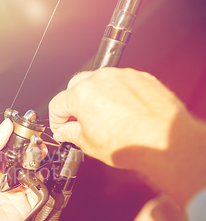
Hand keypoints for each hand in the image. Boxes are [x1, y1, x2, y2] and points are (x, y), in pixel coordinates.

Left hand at [0, 119, 39, 220]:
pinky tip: (37, 176)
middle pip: (25, 157)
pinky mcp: (24, 205)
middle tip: (35, 142)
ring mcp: (15, 190)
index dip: (20, 135)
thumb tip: (6, 125)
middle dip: (32, 148)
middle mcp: (4, 175)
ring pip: (35, 172)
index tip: (28, 126)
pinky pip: (39, 192)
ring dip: (38, 163)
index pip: (10, 144)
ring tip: (35, 157)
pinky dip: (42, 183)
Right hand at [49, 67, 187, 167]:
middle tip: (80, 124)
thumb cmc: (131, 142)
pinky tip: (123, 114)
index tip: (62, 128)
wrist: (165, 140)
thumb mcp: (89, 144)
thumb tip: (65, 131)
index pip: (57, 104)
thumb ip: (70, 134)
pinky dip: (118, 95)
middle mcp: (99, 79)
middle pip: (75, 88)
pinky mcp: (139, 77)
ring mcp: (121, 76)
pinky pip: (121, 83)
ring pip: (99, 82)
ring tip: (106, 120)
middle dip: (74, 105)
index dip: (56, 120)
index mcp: (81, 94)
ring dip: (96, 97)